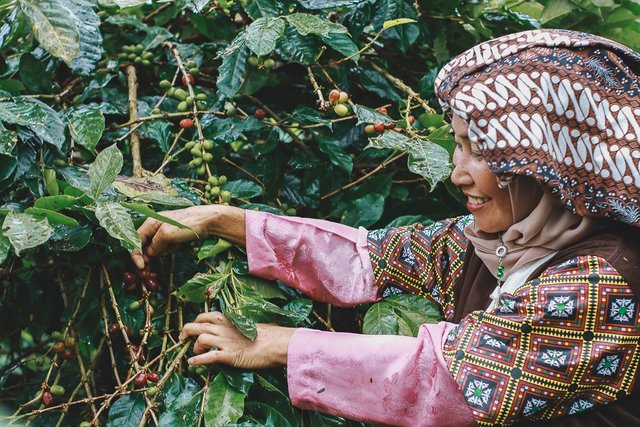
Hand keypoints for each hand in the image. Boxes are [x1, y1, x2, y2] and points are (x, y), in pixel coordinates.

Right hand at [131, 205, 214, 268]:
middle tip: (149, 271)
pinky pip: (167, 248)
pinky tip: (179, 245)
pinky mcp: (173, 238)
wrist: (207, 221)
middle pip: (145, 246)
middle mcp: (155, 228)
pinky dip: (171, 250)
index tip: (141, 266)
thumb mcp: (167, 234)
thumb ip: (155, 244)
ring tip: (174, 245)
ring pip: (157, 249)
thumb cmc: (187, 223)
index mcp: (151, 223)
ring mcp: (165, 233)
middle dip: (148, 258)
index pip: (137, 240)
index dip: (136, 254)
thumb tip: (149, 254)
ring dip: (163, 252)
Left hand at [179, 311, 295, 368]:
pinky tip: (191, 363)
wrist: (275, 343)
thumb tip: (236, 330)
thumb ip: (238, 326)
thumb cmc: (268, 334)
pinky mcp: (229, 355)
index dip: (195, 322)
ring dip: (194, 347)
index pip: (205, 316)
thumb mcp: (250, 326)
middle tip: (182, 339)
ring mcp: (225, 341)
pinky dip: (197, 360)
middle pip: (196, 326)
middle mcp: (223, 329)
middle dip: (185, 332)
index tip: (192, 328)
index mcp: (229, 319)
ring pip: (200, 339)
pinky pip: (208, 356)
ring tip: (194, 353)